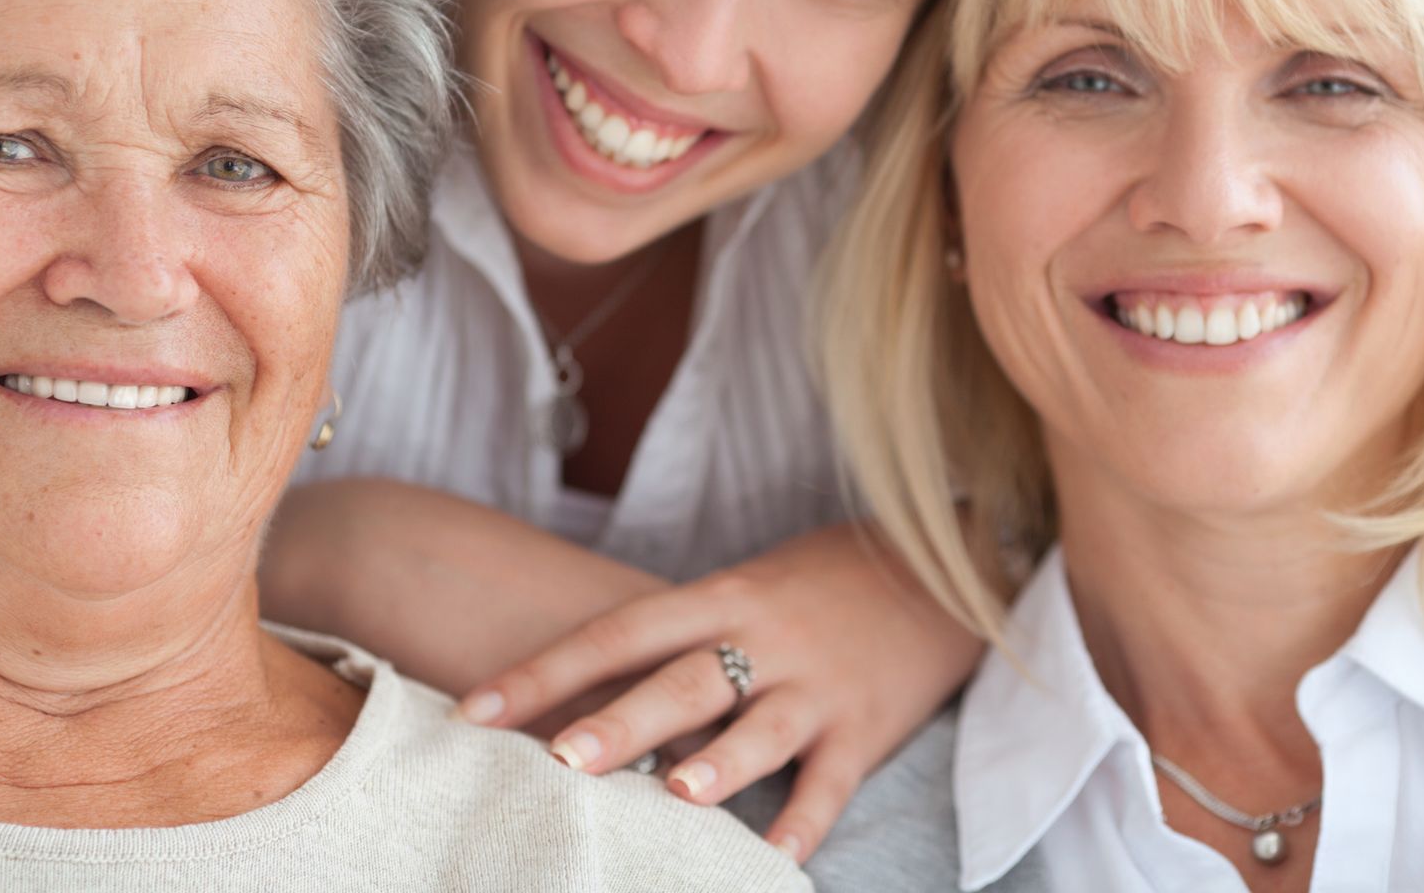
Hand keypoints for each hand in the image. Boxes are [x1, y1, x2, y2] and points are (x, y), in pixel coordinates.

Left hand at [452, 522, 984, 860]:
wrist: (947, 562)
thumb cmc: (823, 580)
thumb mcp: (748, 585)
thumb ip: (682, 634)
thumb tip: (588, 688)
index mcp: (721, 596)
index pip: (617, 632)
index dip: (547, 671)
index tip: (476, 709)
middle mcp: (763, 637)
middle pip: (680, 678)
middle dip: (618, 719)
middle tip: (557, 759)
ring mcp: (817, 684)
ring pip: (759, 727)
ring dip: (716, 763)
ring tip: (673, 795)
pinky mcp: (868, 726)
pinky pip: (832, 783)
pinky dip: (804, 823)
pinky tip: (773, 861)